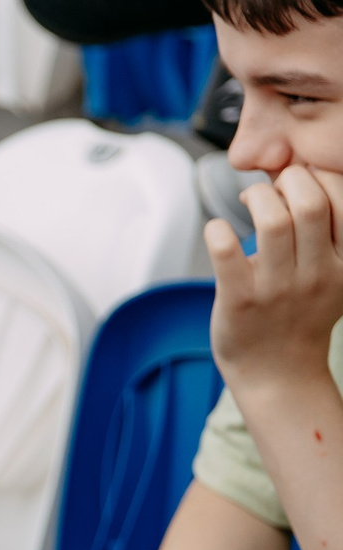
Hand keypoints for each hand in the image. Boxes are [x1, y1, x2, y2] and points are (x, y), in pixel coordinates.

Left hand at [206, 164, 342, 398]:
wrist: (278, 375)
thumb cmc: (299, 316)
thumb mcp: (333, 276)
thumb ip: (326, 235)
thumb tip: (302, 175)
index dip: (318, 176)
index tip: (297, 181)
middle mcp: (317, 274)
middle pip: (310, 203)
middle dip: (286, 180)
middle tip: (270, 189)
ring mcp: (278, 289)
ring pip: (272, 221)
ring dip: (255, 198)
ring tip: (248, 203)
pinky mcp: (239, 301)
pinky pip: (226, 251)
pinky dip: (218, 229)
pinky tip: (218, 230)